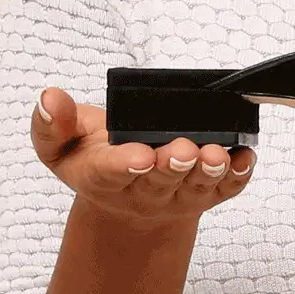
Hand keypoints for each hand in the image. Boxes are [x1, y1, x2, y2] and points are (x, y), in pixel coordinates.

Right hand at [31, 87, 256, 228]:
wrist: (129, 194)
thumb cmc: (96, 160)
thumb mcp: (62, 146)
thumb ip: (51, 126)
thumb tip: (49, 98)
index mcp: (103, 178)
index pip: (112, 173)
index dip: (125, 164)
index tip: (139, 154)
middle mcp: (143, 191)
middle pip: (161, 181)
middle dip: (173, 166)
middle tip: (183, 151)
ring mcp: (178, 195)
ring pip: (196, 187)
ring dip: (209, 171)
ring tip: (214, 155)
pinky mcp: (207, 193)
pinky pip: (226, 188)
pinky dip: (238, 174)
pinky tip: (245, 157)